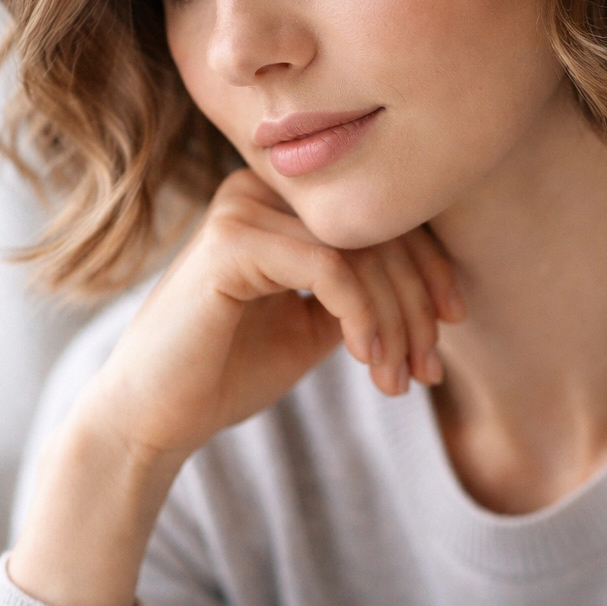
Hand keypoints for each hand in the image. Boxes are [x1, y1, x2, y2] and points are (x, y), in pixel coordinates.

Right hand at [75, 169, 464, 464]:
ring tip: (400, 379)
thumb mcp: (315, 324)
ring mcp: (243, 207)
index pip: (377, 214)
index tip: (454, 322)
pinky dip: (363, 316)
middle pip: (376, 227)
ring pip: (361, 250)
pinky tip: (369, 362)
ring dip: (395, 321)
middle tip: (430, 369)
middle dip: (416, 304)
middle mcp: (260, 188)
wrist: (153, 417)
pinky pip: (330, 268)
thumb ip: (362, 290)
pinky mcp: (232, 240)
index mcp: (279, 199)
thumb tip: (433, 283)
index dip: (428, 266)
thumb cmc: (229, 371)